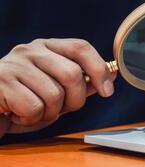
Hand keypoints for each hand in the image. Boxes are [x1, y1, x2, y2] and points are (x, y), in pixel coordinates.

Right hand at [0, 38, 116, 138]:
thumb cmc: (22, 102)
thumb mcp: (56, 92)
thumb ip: (81, 83)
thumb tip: (111, 76)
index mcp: (47, 47)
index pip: (81, 47)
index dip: (99, 69)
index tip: (107, 91)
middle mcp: (30, 50)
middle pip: (72, 74)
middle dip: (75, 100)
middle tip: (62, 110)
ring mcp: (13, 64)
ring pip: (54, 94)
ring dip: (50, 113)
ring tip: (34, 112)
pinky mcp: (0, 82)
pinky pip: (34, 108)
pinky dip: (31, 120)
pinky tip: (18, 115)